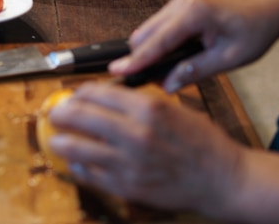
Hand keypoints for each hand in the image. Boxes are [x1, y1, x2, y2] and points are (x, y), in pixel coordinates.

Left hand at [48, 82, 244, 213]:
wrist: (222, 179)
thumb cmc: (200, 141)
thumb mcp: (172, 108)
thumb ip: (137, 101)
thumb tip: (103, 95)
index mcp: (147, 108)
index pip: (95, 92)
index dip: (78, 92)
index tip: (74, 95)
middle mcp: (135, 133)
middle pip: (79, 116)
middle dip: (60, 112)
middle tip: (55, 113)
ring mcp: (129, 162)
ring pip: (75, 147)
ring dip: (59, 140)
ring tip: (56, 138)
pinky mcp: (127, 187)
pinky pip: (88, 174)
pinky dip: (77, 165)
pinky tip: (76, 160)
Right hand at [109, 0, 278, 91]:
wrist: (267, 9)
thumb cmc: (254, 31)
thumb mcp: (230, 59)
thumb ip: (195, 71)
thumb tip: (166, 85)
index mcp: (194, 14)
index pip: (157, 41)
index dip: (136, 59)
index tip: (116, 71)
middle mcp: (181, 4)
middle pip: (144, 35)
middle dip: (141, 59)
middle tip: (148, 82)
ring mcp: (177, 4)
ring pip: (147, 31)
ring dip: (149, 52)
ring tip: (164, 73)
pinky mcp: (176, 8)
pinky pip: (156, 28)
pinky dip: (156, 45)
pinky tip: (169, 60)